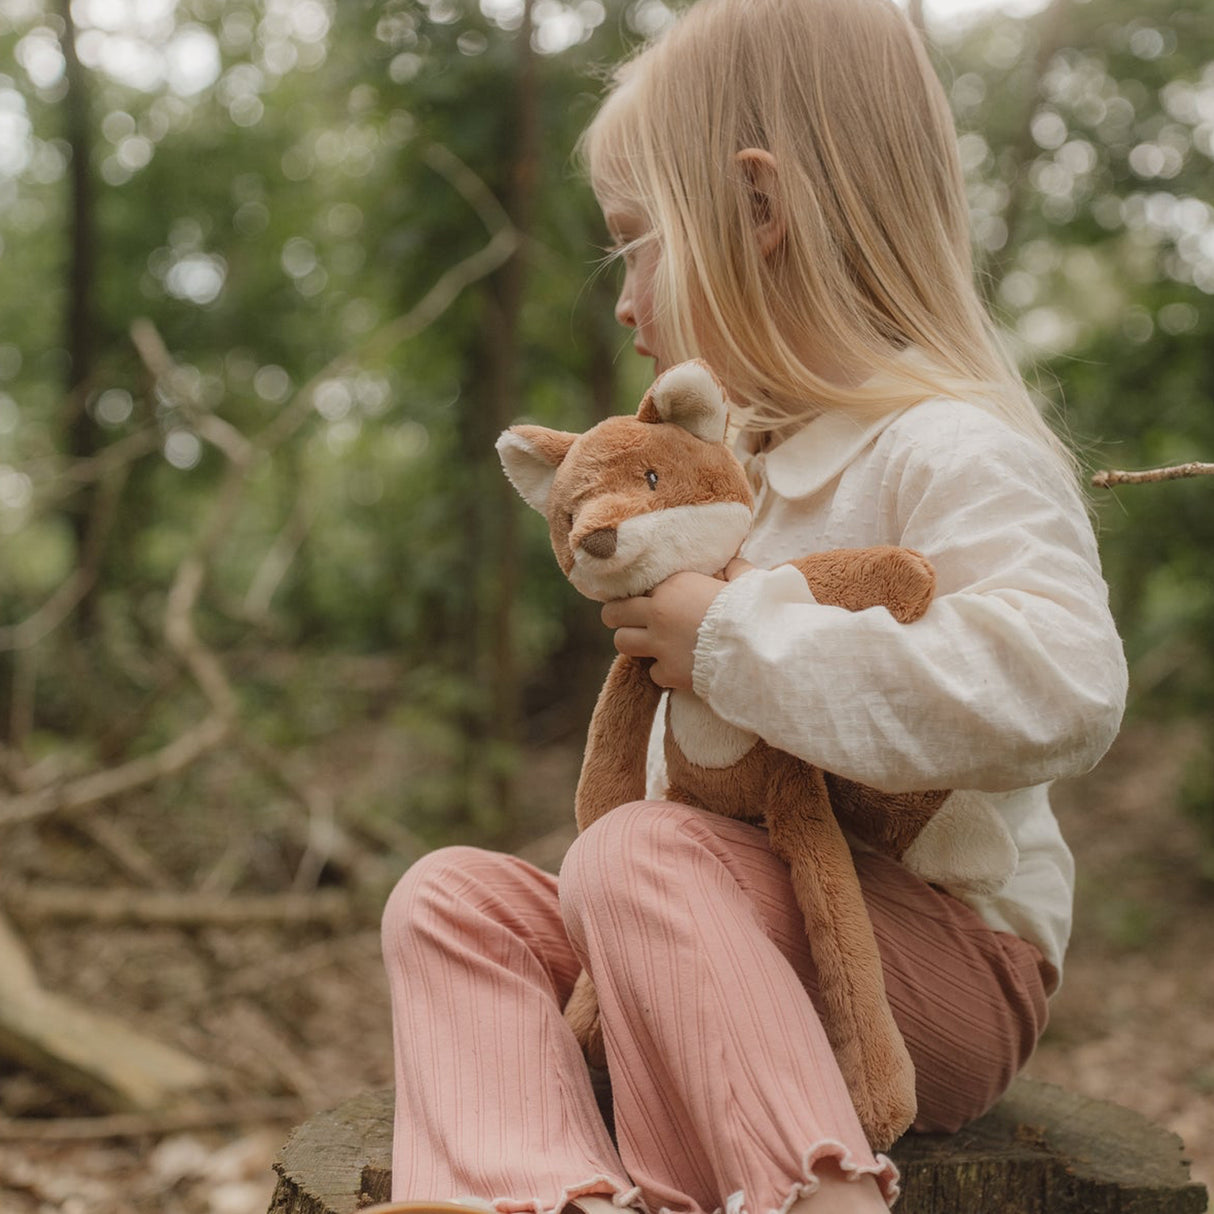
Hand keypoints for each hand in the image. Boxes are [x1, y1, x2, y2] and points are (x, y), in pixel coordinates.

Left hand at [602, 561, 753, 689]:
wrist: (758, 649)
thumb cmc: (755, 610)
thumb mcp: (747, 580)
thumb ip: (734, 570)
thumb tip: (734, 564)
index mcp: (675, 585)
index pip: (639, 586)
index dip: (643, 593)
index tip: (647, 597)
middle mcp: (659, 612)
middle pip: (614, 613)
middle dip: (617, 616)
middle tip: (627, 620)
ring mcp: (660, 644)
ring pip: (621, 641)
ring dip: (632, 642)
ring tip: (643, 644)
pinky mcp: (668, 672)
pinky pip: (652, 673)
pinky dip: (662, 672)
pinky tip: (674, 668)